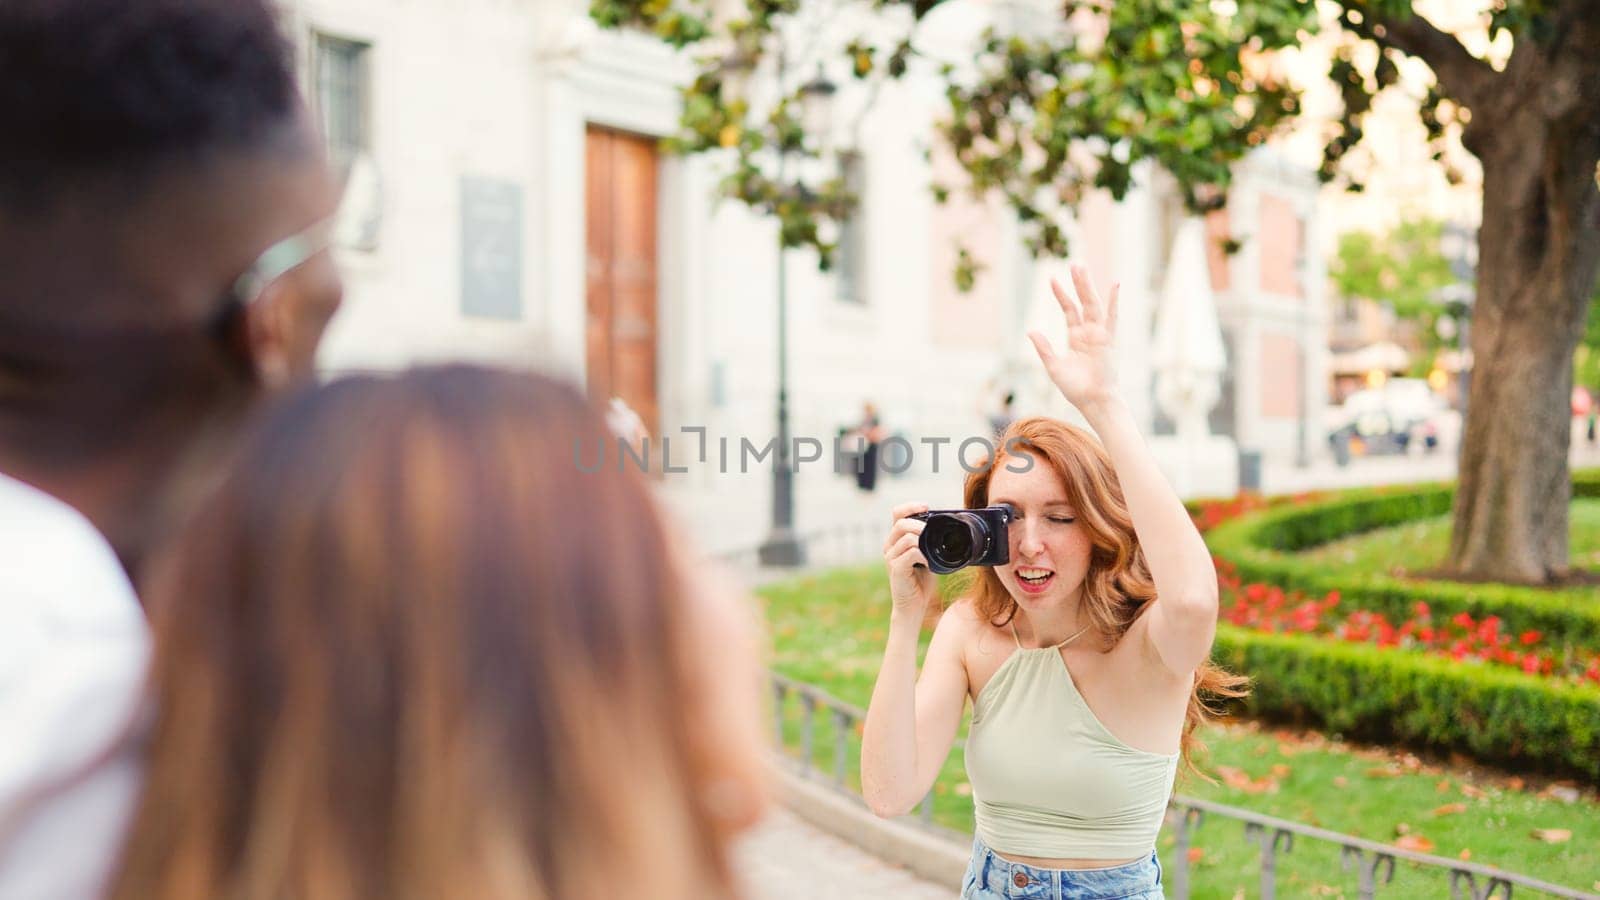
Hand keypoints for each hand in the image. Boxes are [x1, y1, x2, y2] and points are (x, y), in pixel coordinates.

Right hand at [882, 502, 935, 616]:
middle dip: (919, 523)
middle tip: (930, 530)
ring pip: (906, 537)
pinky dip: (922, 555)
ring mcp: (891, 557)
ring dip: (922, 539)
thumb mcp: (927, 555)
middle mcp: (890, 546)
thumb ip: (929, 541)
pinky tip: (928, 563)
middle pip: (900, 523)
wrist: (914, 605)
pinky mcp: (895, 569)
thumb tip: (947, 527)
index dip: (910, 506)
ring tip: (931, 550)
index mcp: (896, 539)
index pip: (897, 513)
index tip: (926, 507)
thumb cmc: (921, 581)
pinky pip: (910, 553)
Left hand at [1028, 263, 1119, 409]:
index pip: (1069, 310)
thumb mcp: (1053, 366)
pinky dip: (1114, 301)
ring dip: (1088, 287)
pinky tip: (1114, 285)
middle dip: (1078, 283)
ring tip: (1082, 268)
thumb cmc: (1075, 388)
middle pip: (1083, 302)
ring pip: (1094, 304)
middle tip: (1074, 263)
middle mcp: (1089, 332)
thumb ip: (1044, 348)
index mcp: (1076, 337)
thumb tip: (1031, 331)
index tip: (1052, 279)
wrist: (1092, 401)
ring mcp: (1100, 334)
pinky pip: (1112, 318)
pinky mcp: (1108, 340)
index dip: (1061, 295)